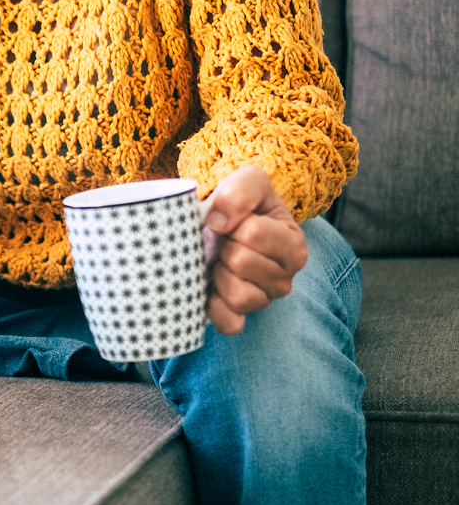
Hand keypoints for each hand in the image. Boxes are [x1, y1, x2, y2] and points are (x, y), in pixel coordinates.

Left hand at [202, 166, 307, 335]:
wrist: (222, 222)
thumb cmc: (240, 204)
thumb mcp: (249, 181)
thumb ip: (240, 191)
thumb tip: (217, 221)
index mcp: (293, 244)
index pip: (253, 233)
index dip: (232, 222)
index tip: (232, 220)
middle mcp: (286, 277)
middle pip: (241, 262)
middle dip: (223, 246)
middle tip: (223, 240)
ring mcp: (264, 300)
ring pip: (238, 295)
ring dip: (219, 273)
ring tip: (219, 260)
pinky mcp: (241, 317)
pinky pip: (229, 323)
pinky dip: (213, 306)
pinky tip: (210, 285)